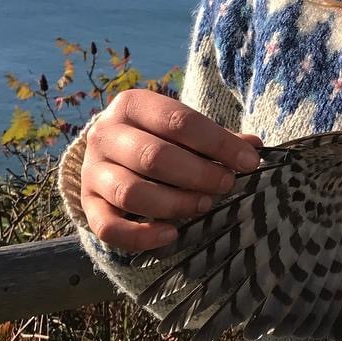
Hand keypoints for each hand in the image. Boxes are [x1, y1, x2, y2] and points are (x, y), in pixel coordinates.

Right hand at [78, 89, 261, 252]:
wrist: (111, 153)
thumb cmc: (158, 137)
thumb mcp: (182, 129)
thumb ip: (216, 138)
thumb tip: (254, 146)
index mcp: (132, 105)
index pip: (178, 121)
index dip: (218, 143)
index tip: (249, 161)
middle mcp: (105, 134)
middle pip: (154, 157)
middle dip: (199, 174)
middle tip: (226, 184)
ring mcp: (93, 171)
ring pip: (132, 192)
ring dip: (176, 203)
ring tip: (205, 204)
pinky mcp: (87, 204)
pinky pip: (108, 228)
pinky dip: (142, 236)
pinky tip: (172, 234)